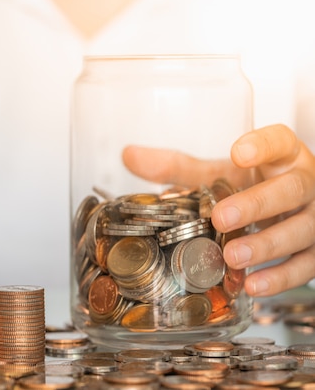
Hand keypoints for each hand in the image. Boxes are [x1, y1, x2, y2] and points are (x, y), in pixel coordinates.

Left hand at [122, 124, 314, 296]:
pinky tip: (253, 285)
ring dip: (265, 245)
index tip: (239, 153)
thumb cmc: (254, 186)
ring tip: (232, 256)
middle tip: (221, 217)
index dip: (263, 146)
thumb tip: (130, 156)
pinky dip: (279, 278)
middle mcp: (304, 184)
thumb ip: (179, 167)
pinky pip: (305, 265)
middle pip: (290, 189)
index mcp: (281, 158)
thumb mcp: (220, 174)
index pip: (280, 142)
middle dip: (256, 204)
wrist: (294, 209)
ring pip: (301, 229)